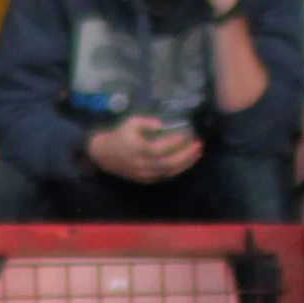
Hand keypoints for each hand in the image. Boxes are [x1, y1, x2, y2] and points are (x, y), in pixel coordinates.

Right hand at [86, 116, 202, 182]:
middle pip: (169, 163)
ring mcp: (145, 174)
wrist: (104, 156)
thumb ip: (147, 122)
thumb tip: (163, 125)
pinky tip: (187, 161)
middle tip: (199, 145)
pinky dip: (178, 169)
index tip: (188, 134)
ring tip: (197, 153)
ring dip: (186, 163)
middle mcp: (142, 164)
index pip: (160, 148)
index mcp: (137, 149)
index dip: (175, 143)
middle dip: (187, 155)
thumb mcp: (131, 123)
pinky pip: (166, 176)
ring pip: (170, 172)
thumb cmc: (120, 136)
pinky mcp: (146, 180)